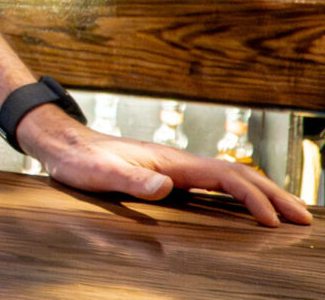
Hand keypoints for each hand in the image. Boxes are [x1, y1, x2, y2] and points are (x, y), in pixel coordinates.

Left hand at [20, 105, 313, 226]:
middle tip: (303, 219)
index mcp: (171, 161)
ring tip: (290, 213)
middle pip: (237, 174)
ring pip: (230, 177)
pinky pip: (216, 184)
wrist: (63, 144)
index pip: (224, 176)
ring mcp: (176, 167)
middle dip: (273, 195)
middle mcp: (179, 161)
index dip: (251, 197)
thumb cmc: (78, 161)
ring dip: (263, 193)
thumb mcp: (99, 173)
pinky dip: (241, 194)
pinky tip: (248, 206)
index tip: (271, 220)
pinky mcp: (170, 175)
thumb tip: (165, 188)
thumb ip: (129, 179)